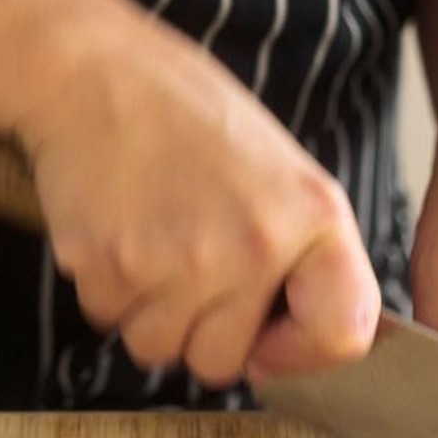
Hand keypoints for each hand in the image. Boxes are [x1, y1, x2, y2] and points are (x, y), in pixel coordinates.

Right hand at [17, 4, 379, 386]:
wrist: (94, 73)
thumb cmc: (186, 117)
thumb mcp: (280, 173)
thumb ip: (298, 256)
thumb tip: (286, 349)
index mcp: (313, 217)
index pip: (343, 335)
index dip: (303, 353)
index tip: (270, 337)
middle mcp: (253, 247)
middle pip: (221, 364)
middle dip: (198, 330)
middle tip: (186, 263)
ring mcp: (177, 262)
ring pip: (157, 350)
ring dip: (146, 312)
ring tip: (150, 240)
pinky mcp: (108, 266)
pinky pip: (107, 319)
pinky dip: (106, 287)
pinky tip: (116, 229)